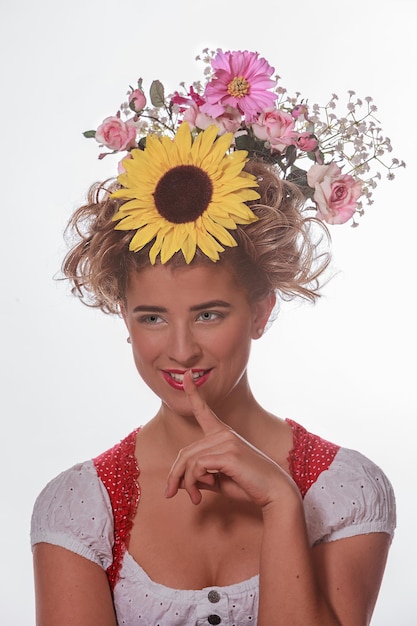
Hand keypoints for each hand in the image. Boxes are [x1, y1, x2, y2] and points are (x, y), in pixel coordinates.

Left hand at [165, 370, 295, 506]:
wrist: (274, 492)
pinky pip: (197, 467)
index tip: (186, 375)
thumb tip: (184, 480)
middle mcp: (223, 433)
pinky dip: (194, 482)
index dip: (193, 392)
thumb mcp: (218, 478)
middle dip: (175, 475)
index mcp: (222, 434)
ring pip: (189, 460)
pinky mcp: (229, 453)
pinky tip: (203, 494)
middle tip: (171, 493)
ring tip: (194, 498)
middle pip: (185, 452)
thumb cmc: (247, 484)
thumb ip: (201, 474)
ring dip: (185, 483)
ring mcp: (227, 441)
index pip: (203, 410)